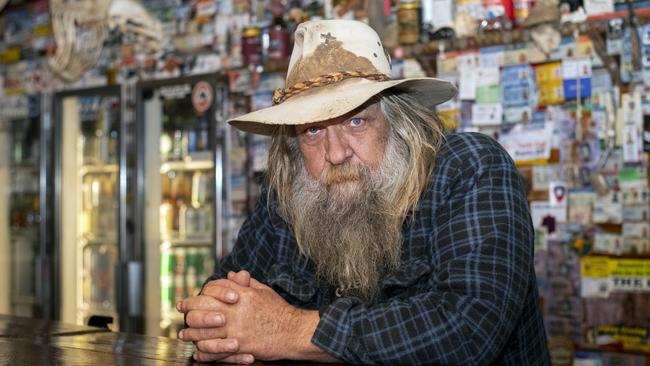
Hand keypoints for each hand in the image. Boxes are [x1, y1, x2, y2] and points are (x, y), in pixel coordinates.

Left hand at [179, 274, 323, 361]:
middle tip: (183, 312)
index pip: (214, 288)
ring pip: (204, 330)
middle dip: (189, 309)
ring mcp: (236, 328)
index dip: (201, 292)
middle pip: (203, 307)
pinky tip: (198, 351)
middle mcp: (236, 310)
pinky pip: (215, 349)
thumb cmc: (280, 310)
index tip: (194, 296)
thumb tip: (231, 274)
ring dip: (192, 332)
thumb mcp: (263, 291)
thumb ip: (245, 283)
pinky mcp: (239, 345)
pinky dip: (204, 351)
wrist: (294, 331)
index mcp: (242, 294)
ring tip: (185, 335)